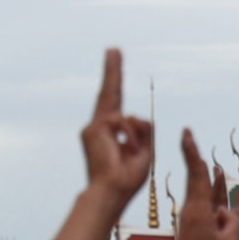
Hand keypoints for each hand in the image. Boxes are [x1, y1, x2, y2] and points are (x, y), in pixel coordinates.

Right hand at [80, 49, 154, 200]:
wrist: (112, 191)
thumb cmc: (127, 178)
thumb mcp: (144, 151)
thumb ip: (143, 131)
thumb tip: (136, 117)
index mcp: (110, 133)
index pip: (114, 105)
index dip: (115, 84)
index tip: (114, 62)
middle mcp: (98, 127)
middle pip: (109, 93)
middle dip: (113, 70)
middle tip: (114, 48)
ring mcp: (94, 127)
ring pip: (127, 116)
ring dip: (137, 137)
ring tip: (133, 154)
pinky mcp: (95, 128)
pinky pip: (125, 121)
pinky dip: (133, 137)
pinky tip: (129, 149)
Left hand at [171, 131, 238, 239]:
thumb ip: (235, 221)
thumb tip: (230, 213)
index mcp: (199, 208)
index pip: (197, 173)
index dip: (192, 151)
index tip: (186, 132)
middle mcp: (194, 208)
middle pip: (202, 178)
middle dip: (196, 158)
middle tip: (186, 133)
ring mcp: (195, 216)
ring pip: (211, 196)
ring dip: (218, 186)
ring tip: (219, 170)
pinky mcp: (198, 226)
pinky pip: (215, 212)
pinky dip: (225, 208)